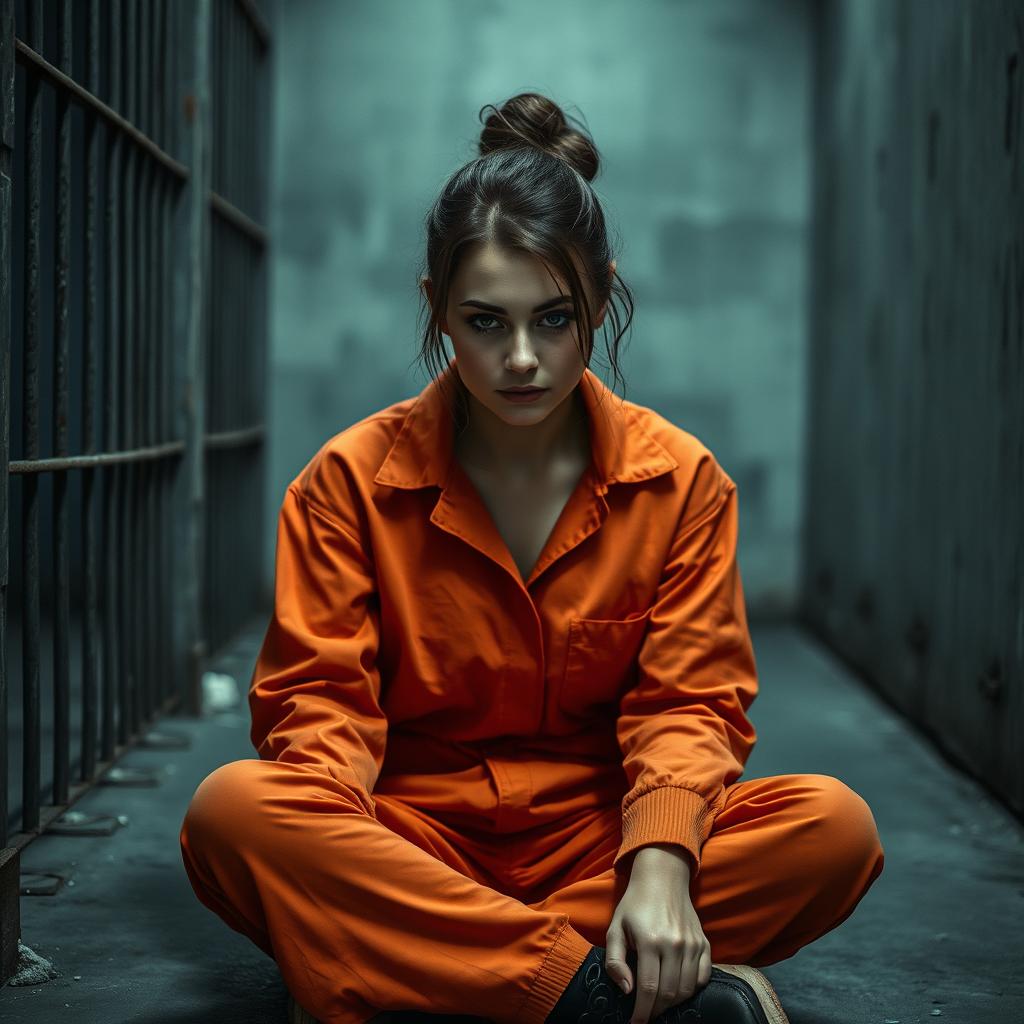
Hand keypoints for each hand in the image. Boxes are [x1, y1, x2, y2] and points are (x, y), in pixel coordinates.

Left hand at [604, 844, 711, 1023]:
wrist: (662, 878)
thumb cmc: (634, 904)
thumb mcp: (615, 928)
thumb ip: (615, 961)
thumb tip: (627, 990)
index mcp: (650, 941)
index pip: (649, 989)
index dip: (642, 1012)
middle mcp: (675, 944)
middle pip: (669, 993)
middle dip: (656, 1011)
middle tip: (646, 1015)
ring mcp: (693, 944)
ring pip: (687, 989)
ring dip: (673, 1003)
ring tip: (659, 1004)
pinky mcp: (704, 943)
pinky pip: (703, 977)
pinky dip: (692, 989)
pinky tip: (678, 989)